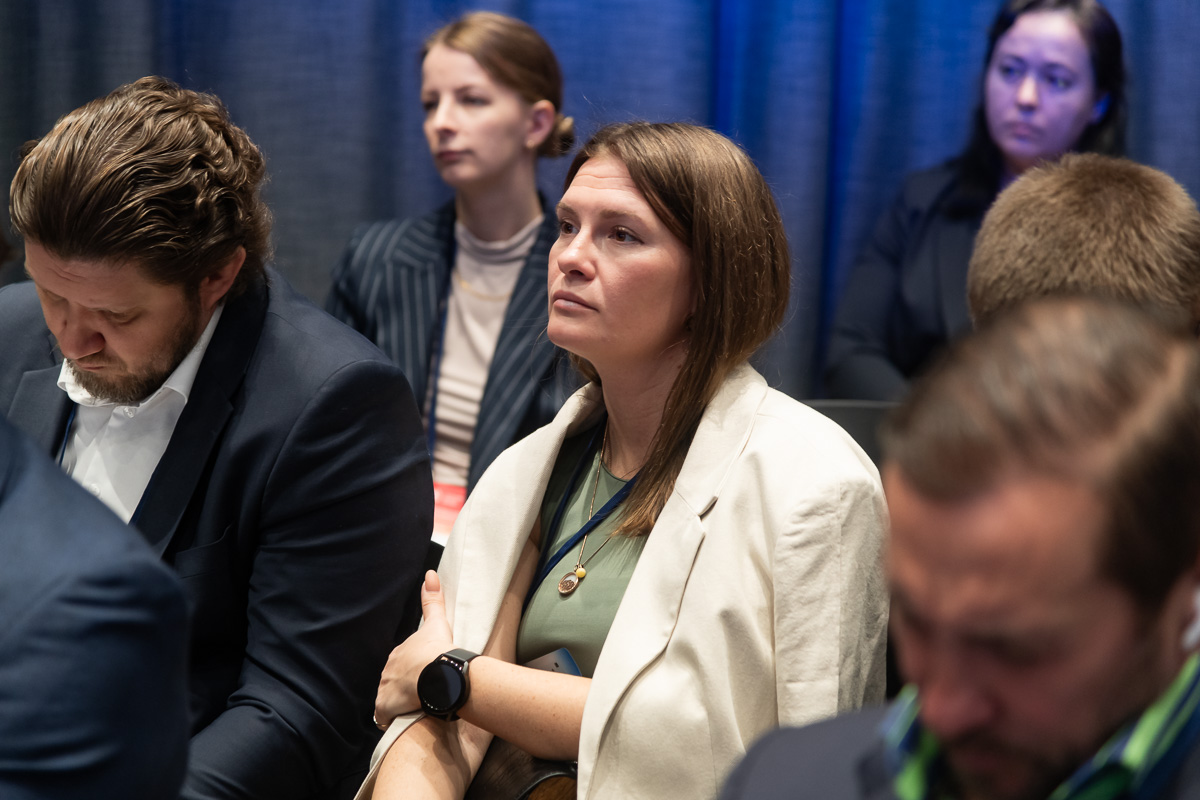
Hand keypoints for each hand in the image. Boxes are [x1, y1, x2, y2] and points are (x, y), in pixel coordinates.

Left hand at [375, 570, 454, 727]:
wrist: (437, 673)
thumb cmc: (438, 649)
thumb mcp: (437, 622)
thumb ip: (433, 600)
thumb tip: (429, 574)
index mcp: (399, 652)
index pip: (402, 661)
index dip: (413, 668)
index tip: (425, 674)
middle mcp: (387, 669)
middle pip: (394, 679)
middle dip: (405, 685)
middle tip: (423, 691)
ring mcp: (385, 688)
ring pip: (389, 696)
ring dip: (398, 701)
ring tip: (415, 705)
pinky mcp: (385, 707)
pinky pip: (383, 715)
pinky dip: (391, 717)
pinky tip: (403, 717)